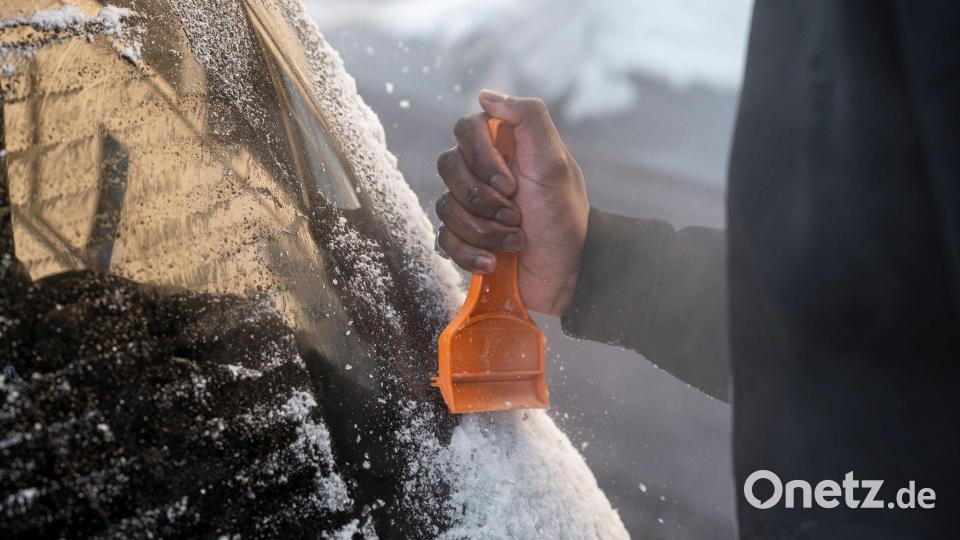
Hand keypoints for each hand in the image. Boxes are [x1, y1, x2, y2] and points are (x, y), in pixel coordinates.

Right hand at [435, 90, 587, 315]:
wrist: (567, 274)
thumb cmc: (563, 217)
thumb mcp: (554, 162)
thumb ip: (528, 117)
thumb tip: (484, 95)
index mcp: (505, 146)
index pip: (466, 129)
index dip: (481, 158)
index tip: (511, 184)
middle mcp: (483, 170)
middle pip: (448, 166)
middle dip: (481, 199)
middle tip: (515, 216)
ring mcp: (471, 205)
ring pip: (445, 206)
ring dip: (482, 230)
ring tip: (515, 241)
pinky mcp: (465, 237)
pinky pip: (444, 239)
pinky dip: (470, 253)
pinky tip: (493, 262)